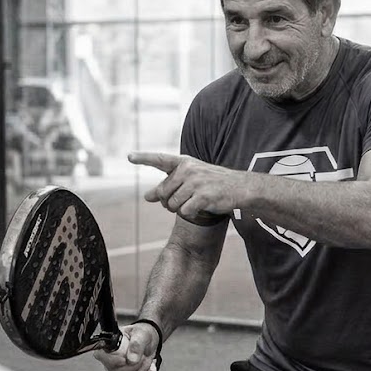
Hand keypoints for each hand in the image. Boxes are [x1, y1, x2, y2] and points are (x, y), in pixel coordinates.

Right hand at [94, 323, 158, 370]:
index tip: (126, 359)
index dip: (113, 361)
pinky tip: (150, 368)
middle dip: (135, 366)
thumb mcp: (141, 334)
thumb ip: (136, 344)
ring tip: (147, 359)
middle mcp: (107, 361)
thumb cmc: (141, 334)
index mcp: (107, 346)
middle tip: (144, 355)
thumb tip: (132, 360)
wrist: (147, 342)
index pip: (101, 357)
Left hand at [128, 152, 243, 222]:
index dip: (143, 158)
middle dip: (167, 202)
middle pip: (162, 193)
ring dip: (181, 209)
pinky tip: (202, 207)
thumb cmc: (213, 183)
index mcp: (185, 163)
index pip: (160, 159)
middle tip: (183, 201)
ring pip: (172, 205)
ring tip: (195, 202)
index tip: (129, 156)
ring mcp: (195, 183)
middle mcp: (188, 170)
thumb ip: (170, 185)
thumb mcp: (192, 178)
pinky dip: (191, 214)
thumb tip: (146, 196)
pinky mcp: (202, 197)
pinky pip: (185, 212)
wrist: (240, 187)